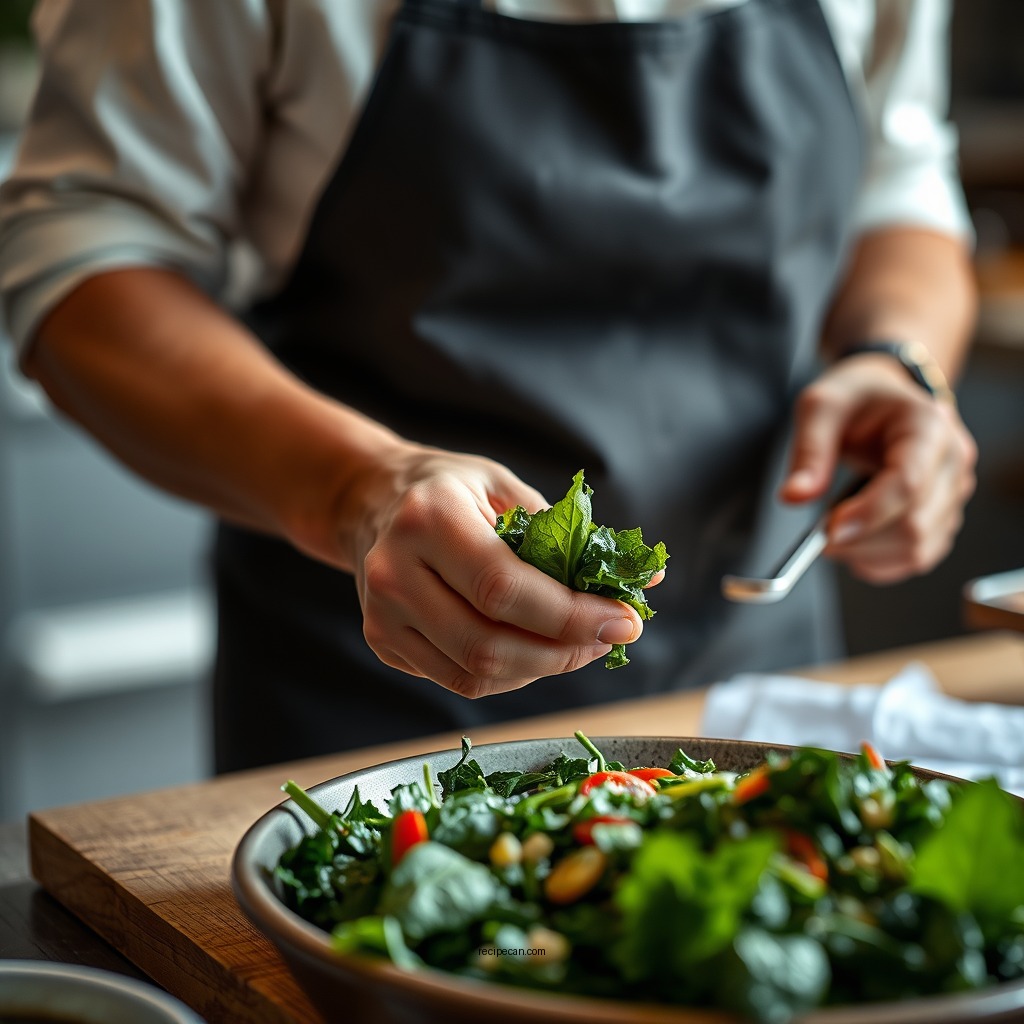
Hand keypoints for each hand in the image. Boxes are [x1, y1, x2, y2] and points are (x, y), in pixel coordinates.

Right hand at [340, 447, 646, 696]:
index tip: (624, 621)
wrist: (371, 500)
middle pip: (488, 645)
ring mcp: (382, 615)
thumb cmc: (449, 489)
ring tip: (576, 645)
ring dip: (541, 668)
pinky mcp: (383, 643)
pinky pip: (459, 680)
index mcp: (428, 519)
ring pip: (475, 674)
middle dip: (563, 653)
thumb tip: (643, 580)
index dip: (571, 616)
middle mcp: (394, 571)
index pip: (504, 588)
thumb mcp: (505, 487)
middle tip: (605, 640)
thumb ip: (569, 535)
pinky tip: (533, 649)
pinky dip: (509, 674)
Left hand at [779, 354, 976, 583]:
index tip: (828, 532)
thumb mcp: (821, 407)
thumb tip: (793, 498)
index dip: (868, 514)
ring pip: (918, 548)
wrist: (886, 397)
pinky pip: (918, 557)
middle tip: (818, 534)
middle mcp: (952, 461)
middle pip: (914, 524)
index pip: (908, 483)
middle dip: (859, 539)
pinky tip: (855, 543)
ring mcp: (954, 492)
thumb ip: (808, 452)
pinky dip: (881, 561)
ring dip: (867, 553)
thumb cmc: (857, 398)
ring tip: (835, 530)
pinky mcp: (945, 516)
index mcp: (928, 427)